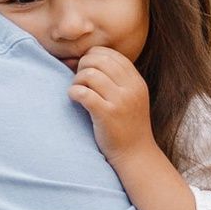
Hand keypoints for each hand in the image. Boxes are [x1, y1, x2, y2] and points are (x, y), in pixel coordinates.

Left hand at [68, 45, 158, 170]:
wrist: (135, 155)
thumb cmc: (128, 125)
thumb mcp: (131, 97)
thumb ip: (117, 79)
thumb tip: (89, 59)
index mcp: (137, 82)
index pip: (111, 54)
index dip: (93, 55)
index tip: (86, 67)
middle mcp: (131, 89)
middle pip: (99, 60)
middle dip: (83, 65)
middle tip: (79, 79)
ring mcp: (120, 102)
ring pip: (90, 74)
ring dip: (77, 79)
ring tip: (77, 90)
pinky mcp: (107, 115)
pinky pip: (84, 93)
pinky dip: (74, 92)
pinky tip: (74, 98)